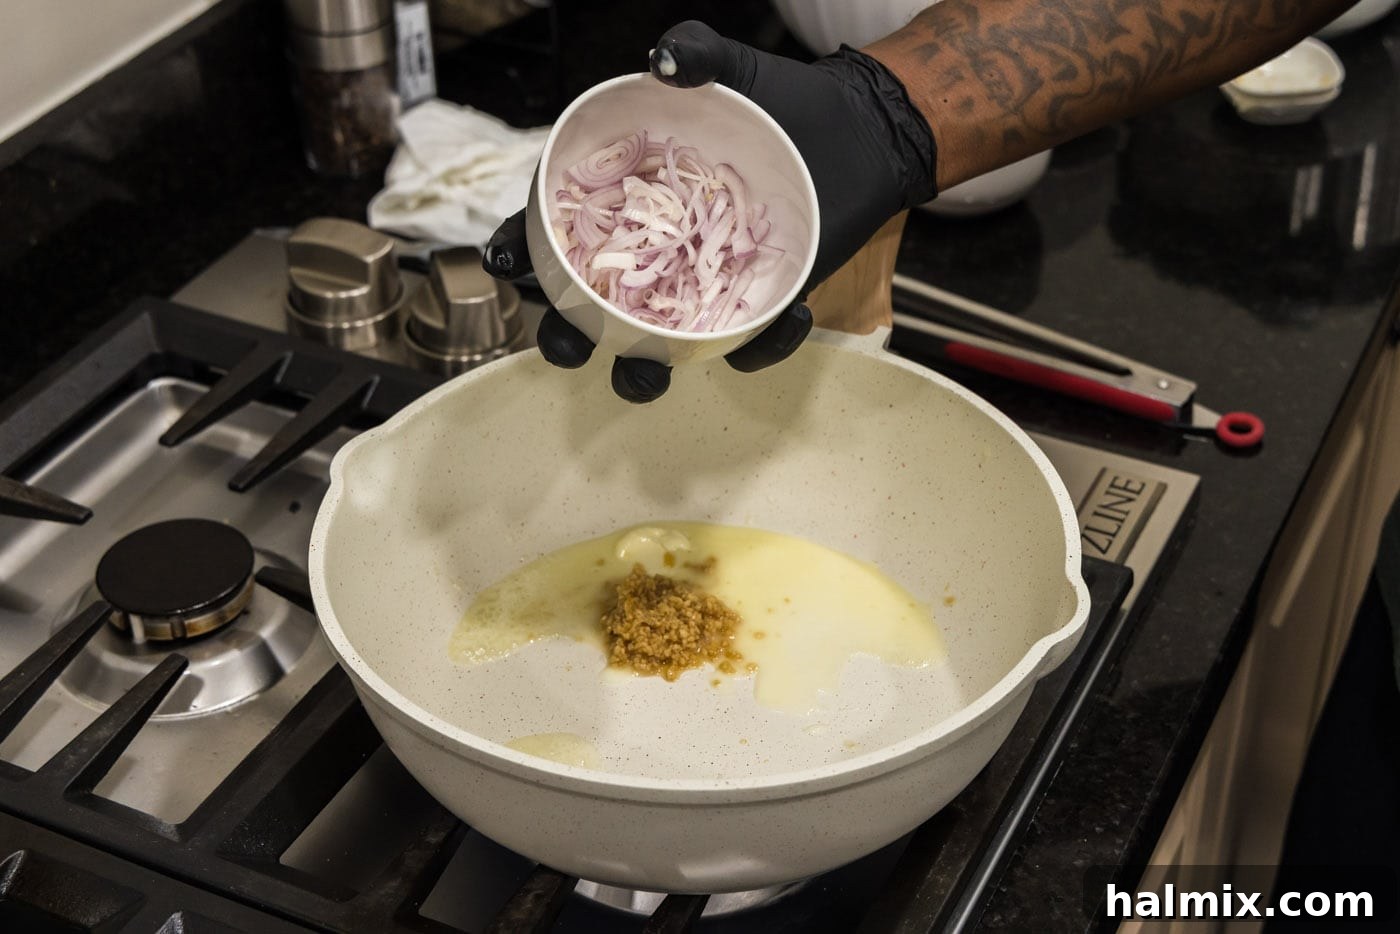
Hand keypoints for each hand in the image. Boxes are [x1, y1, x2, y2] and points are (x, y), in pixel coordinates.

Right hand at [482, 21, 935, 402]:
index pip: (549, 237)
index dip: (518, 254)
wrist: (851, 132)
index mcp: (618, 206)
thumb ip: (694, 52)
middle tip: (571, 341)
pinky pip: (746, 346)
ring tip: (649, 373)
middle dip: (565, 337)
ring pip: (653, 355)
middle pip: (584, 315)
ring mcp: (697, 291)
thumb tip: (662, 61)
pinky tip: (792, 317)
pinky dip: (765, 344)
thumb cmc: (773, 104)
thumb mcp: (729, 67)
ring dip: (642, 376)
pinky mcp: (754, 310)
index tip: (509, 259)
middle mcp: (647, 258)